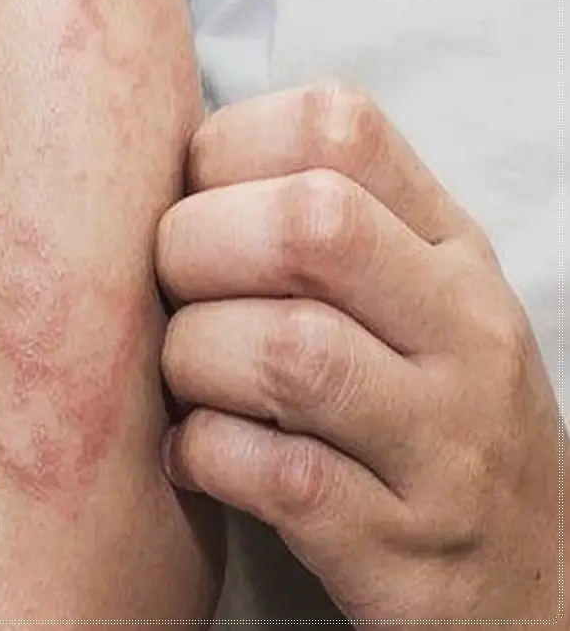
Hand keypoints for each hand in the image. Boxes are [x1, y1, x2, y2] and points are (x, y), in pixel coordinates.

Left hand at [155, 83, 564, 622]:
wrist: (528, 575)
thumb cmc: (431, 413)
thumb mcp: (413, 297)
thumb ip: (326, 229)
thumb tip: (181, 177)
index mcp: (449, 246)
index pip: (333, 127)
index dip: (226, 150)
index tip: (196, 203)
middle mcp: (461, 328)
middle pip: (303, 229)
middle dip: (191, 249)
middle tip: (174, 292)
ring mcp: (444, 441)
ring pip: (285, 353)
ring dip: (191, 360)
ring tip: (186, 379)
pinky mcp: (402, 546)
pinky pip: (276, 473)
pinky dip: (204, 453)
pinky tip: (194, 453)